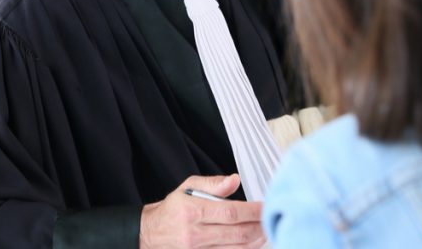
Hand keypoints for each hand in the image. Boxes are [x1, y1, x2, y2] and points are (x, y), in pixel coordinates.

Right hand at [139, 174, 265, 248]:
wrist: (152, 232)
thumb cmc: (173, 208)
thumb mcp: (188, 187)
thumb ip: (213, 184)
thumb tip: (235, 180)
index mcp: (192, 211)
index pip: (230, 212)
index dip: (253, 211)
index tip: (265, 207)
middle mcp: (195, 233)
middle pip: (237, 233)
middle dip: (259, 227)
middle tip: (269, 219)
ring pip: (236, 248)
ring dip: (256, 241)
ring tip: (264, 231)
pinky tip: (252, 243)